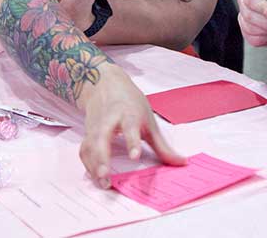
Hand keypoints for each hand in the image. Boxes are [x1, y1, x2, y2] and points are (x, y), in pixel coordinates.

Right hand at [77, 65, 185, 187]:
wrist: (104, 83)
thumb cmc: (130, 102)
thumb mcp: (149, 120)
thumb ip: (162, 145)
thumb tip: (182, 163)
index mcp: (128, 114)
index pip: (130, 128)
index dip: (132, 142)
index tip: (134, 156)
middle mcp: (109, 120)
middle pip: (102, 137)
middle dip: (102, 157)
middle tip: (106, 175)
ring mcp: (95, 127)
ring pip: (90, 146)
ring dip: (94, 165)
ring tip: (103, 183)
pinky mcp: (87, 133)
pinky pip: (85, 151)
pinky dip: (88, 165)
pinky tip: (95, 178)